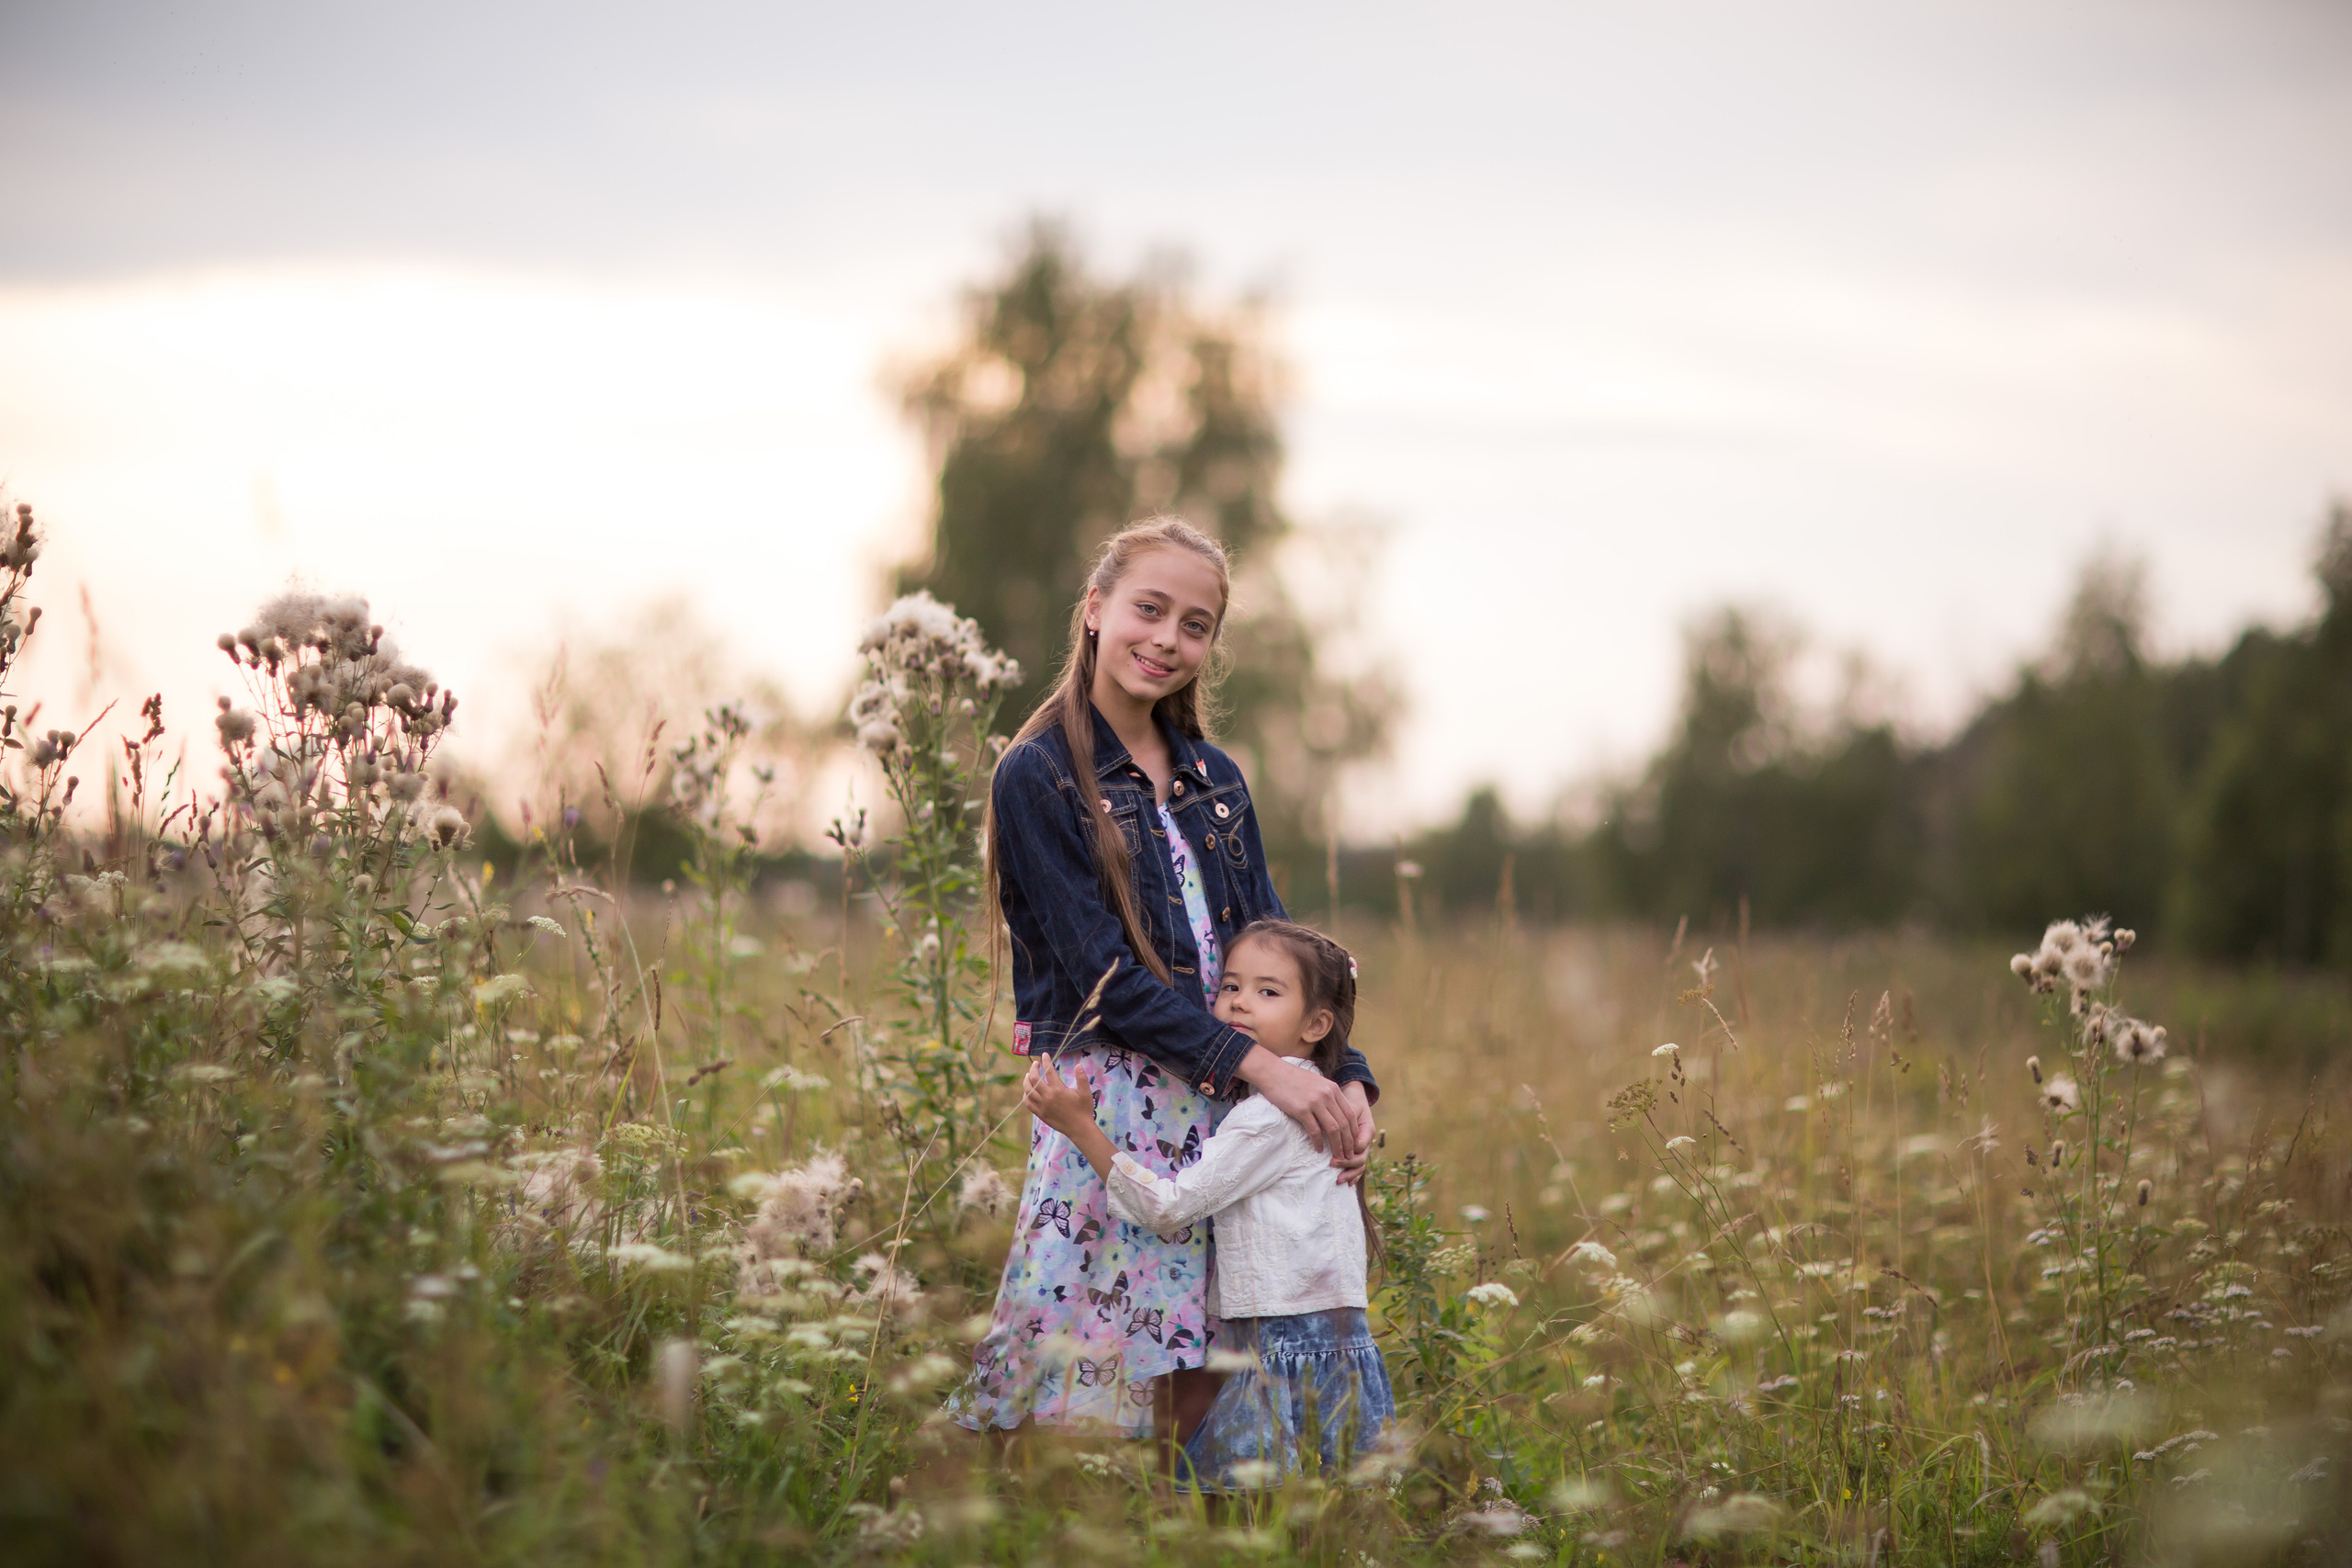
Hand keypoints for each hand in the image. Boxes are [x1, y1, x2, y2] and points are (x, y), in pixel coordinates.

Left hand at [1022, 1057, 1095, 1137]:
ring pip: (1028, 1090)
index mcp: (1059, 1090)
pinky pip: (1028, 1103)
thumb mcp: (1086, 1093)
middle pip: (1034, 1079)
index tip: (1044, 1055)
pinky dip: (1025, 1095)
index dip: (1046, 1061)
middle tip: (1035, 1064)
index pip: (1049, 1071)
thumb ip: (1082, 1078)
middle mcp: (1048, 1097)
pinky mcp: (1040, 1114)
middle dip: (1033, 1068)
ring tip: (1028, 1075)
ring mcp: (1042, 1106)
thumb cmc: (1084, 1109)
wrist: (1079, 1129)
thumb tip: (1078, 1065)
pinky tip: (1027, 1091)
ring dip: (1026, 1080)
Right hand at [1238, 1046, 1358, 1161]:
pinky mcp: (1301, 1110)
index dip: (1353, 1131)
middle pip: (1344, 1124)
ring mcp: (1315, 1102)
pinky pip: (1315, 1131)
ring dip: (1337, 1145)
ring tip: (1337, 1156)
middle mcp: (1327, 1095)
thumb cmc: (1292, 1078)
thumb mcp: (1316, 1083)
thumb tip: (1335, 1114)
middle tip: (1349, 1155)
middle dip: (1348, 1142)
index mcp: (1333, 1088)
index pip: (1350, 1114)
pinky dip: (1318, 1142)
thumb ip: (1327, 1095)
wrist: (1272, 1072)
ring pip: (1333, 1129)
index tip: (1353, 1143)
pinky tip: (1318, 1149)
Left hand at [1331, 1081, 1375, 1186]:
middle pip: (1361, 1158)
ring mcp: (1363, 1148)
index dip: (1348, 1153)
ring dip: (1350, 1174)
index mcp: (1367, 1130)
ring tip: (1338, 1180)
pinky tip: (1348, 1184)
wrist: (1354, 1100)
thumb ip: (1348, 1118)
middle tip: (1331, 1164)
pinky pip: (1358, 1166)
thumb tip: (1347, 1137)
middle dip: (1347, 1164)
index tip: (1334, 1157)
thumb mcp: (1350, 1106)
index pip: (1360, 1146)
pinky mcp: (1357, 1151)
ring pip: (1360, 1165)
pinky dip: (1354, 1175)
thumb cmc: (1350, 1103)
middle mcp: (1367, 1141)